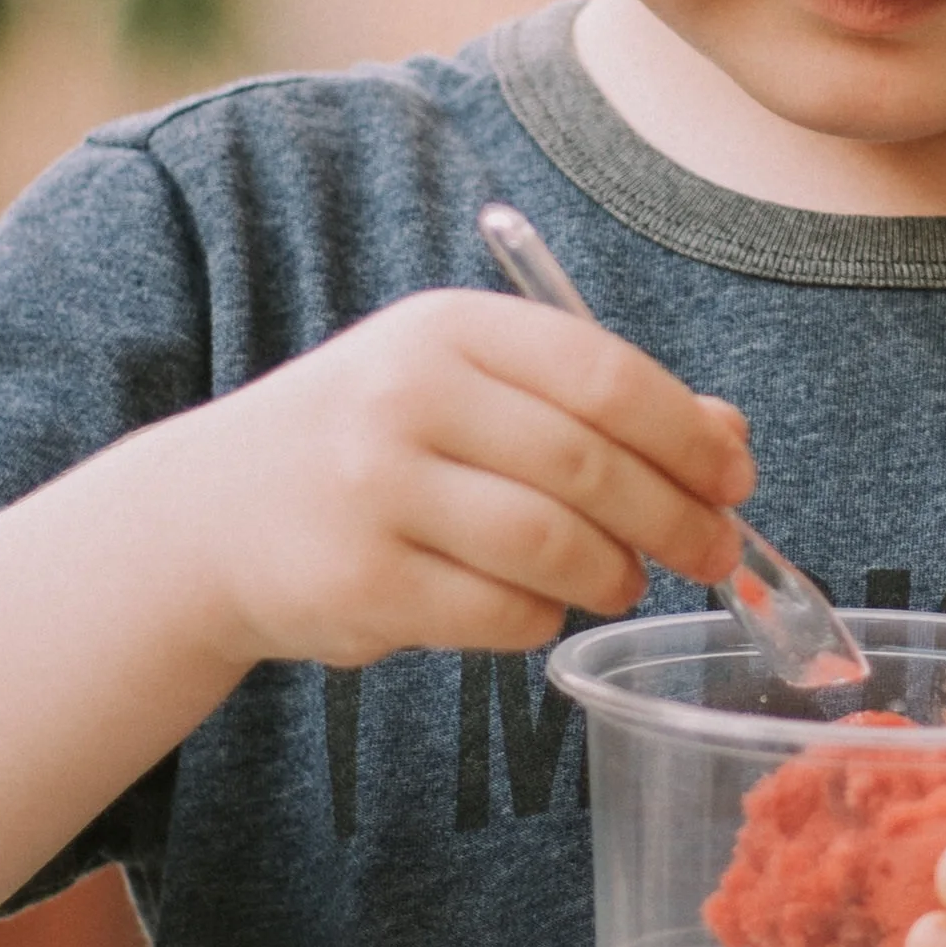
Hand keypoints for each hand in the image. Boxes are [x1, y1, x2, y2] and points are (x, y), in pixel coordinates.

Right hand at [171, 289, 755, 672]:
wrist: (210, 514)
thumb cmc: (370, 442)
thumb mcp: (468, 387)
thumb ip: (593, 401)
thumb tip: (729, 440)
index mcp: (449, 328)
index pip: (604, 373)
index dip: (687, 434)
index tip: (735, 477)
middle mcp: (407, 396)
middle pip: (588, 464)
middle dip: (675, 516)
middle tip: (715, 551)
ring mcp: (376, 490)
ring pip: (552, 545)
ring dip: (612, 573)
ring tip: (620, 579)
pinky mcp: (361, 582)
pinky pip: (500, 613)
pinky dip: (542, 618)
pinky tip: (538, 606)